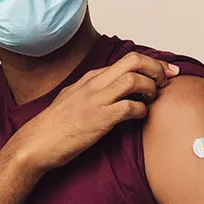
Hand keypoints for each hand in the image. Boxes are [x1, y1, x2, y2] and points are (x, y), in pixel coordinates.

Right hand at [9, 52, 179, 171]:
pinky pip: (129, 107)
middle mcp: (95, 84)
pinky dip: (142, 110)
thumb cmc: (56, 125)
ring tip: (154, 98)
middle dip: (157, 68)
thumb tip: (116, 90)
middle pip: (134, 61)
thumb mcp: (74, 98)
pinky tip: (141, 115)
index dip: (153, 63)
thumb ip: (95, 90)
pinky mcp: (99, 119)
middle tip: (166, 82)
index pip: (128, 59)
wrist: (36, 143)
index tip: (167, 72)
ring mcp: (96, 100)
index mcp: (91, 77)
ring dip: (151, 87)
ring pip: (134, 79)